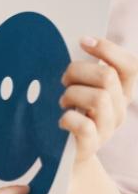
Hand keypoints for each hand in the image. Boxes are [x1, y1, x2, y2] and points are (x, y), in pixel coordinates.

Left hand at [60, 37, 136, 162]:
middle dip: (78, 71)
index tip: (83, 41)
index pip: (131, 66)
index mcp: (121, 92)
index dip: (109, 49)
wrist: (64, 153)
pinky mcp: (92, 145)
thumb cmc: (71, 111)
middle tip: (64, 80)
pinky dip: (69, 119)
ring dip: (72, 94)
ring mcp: (108, 129)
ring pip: (98, 98)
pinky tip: (61, 120)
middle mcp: (120, 109)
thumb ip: (86, 70)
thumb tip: (80, 41)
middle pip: (107, 76)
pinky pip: (85, 126)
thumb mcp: (82, 87)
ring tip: (63, 102)